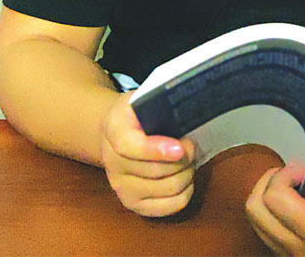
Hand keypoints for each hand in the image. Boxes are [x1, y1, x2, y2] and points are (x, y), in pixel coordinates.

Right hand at [100, 92, 195, 216]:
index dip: (157, 149)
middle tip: (191, 145)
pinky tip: (185, 177)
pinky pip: (167, 206)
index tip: (180, 148)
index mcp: (113, 130)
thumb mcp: (141, 98)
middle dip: (183, 159)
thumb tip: (186, 108)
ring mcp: (121, 187)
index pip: (130, 146)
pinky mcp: (132, 204)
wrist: (114, 134)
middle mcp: (112, 162)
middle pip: (156, 170)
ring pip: (166, 188)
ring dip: (186, 173)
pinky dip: (185, 193)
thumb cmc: (136, 115)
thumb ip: (158, 103)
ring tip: (189, 159)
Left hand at [246, 160, 304, 255]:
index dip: (287, 175)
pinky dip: (267, 204)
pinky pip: (257, 222)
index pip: (276, 198)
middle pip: (257, 207)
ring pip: (253, 215)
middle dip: (274, 181)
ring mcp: (289, 255)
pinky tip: (290, 197)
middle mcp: (300, 252)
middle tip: (298, 175)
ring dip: (268, 191)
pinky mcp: (282, 251)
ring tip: (293, 184)